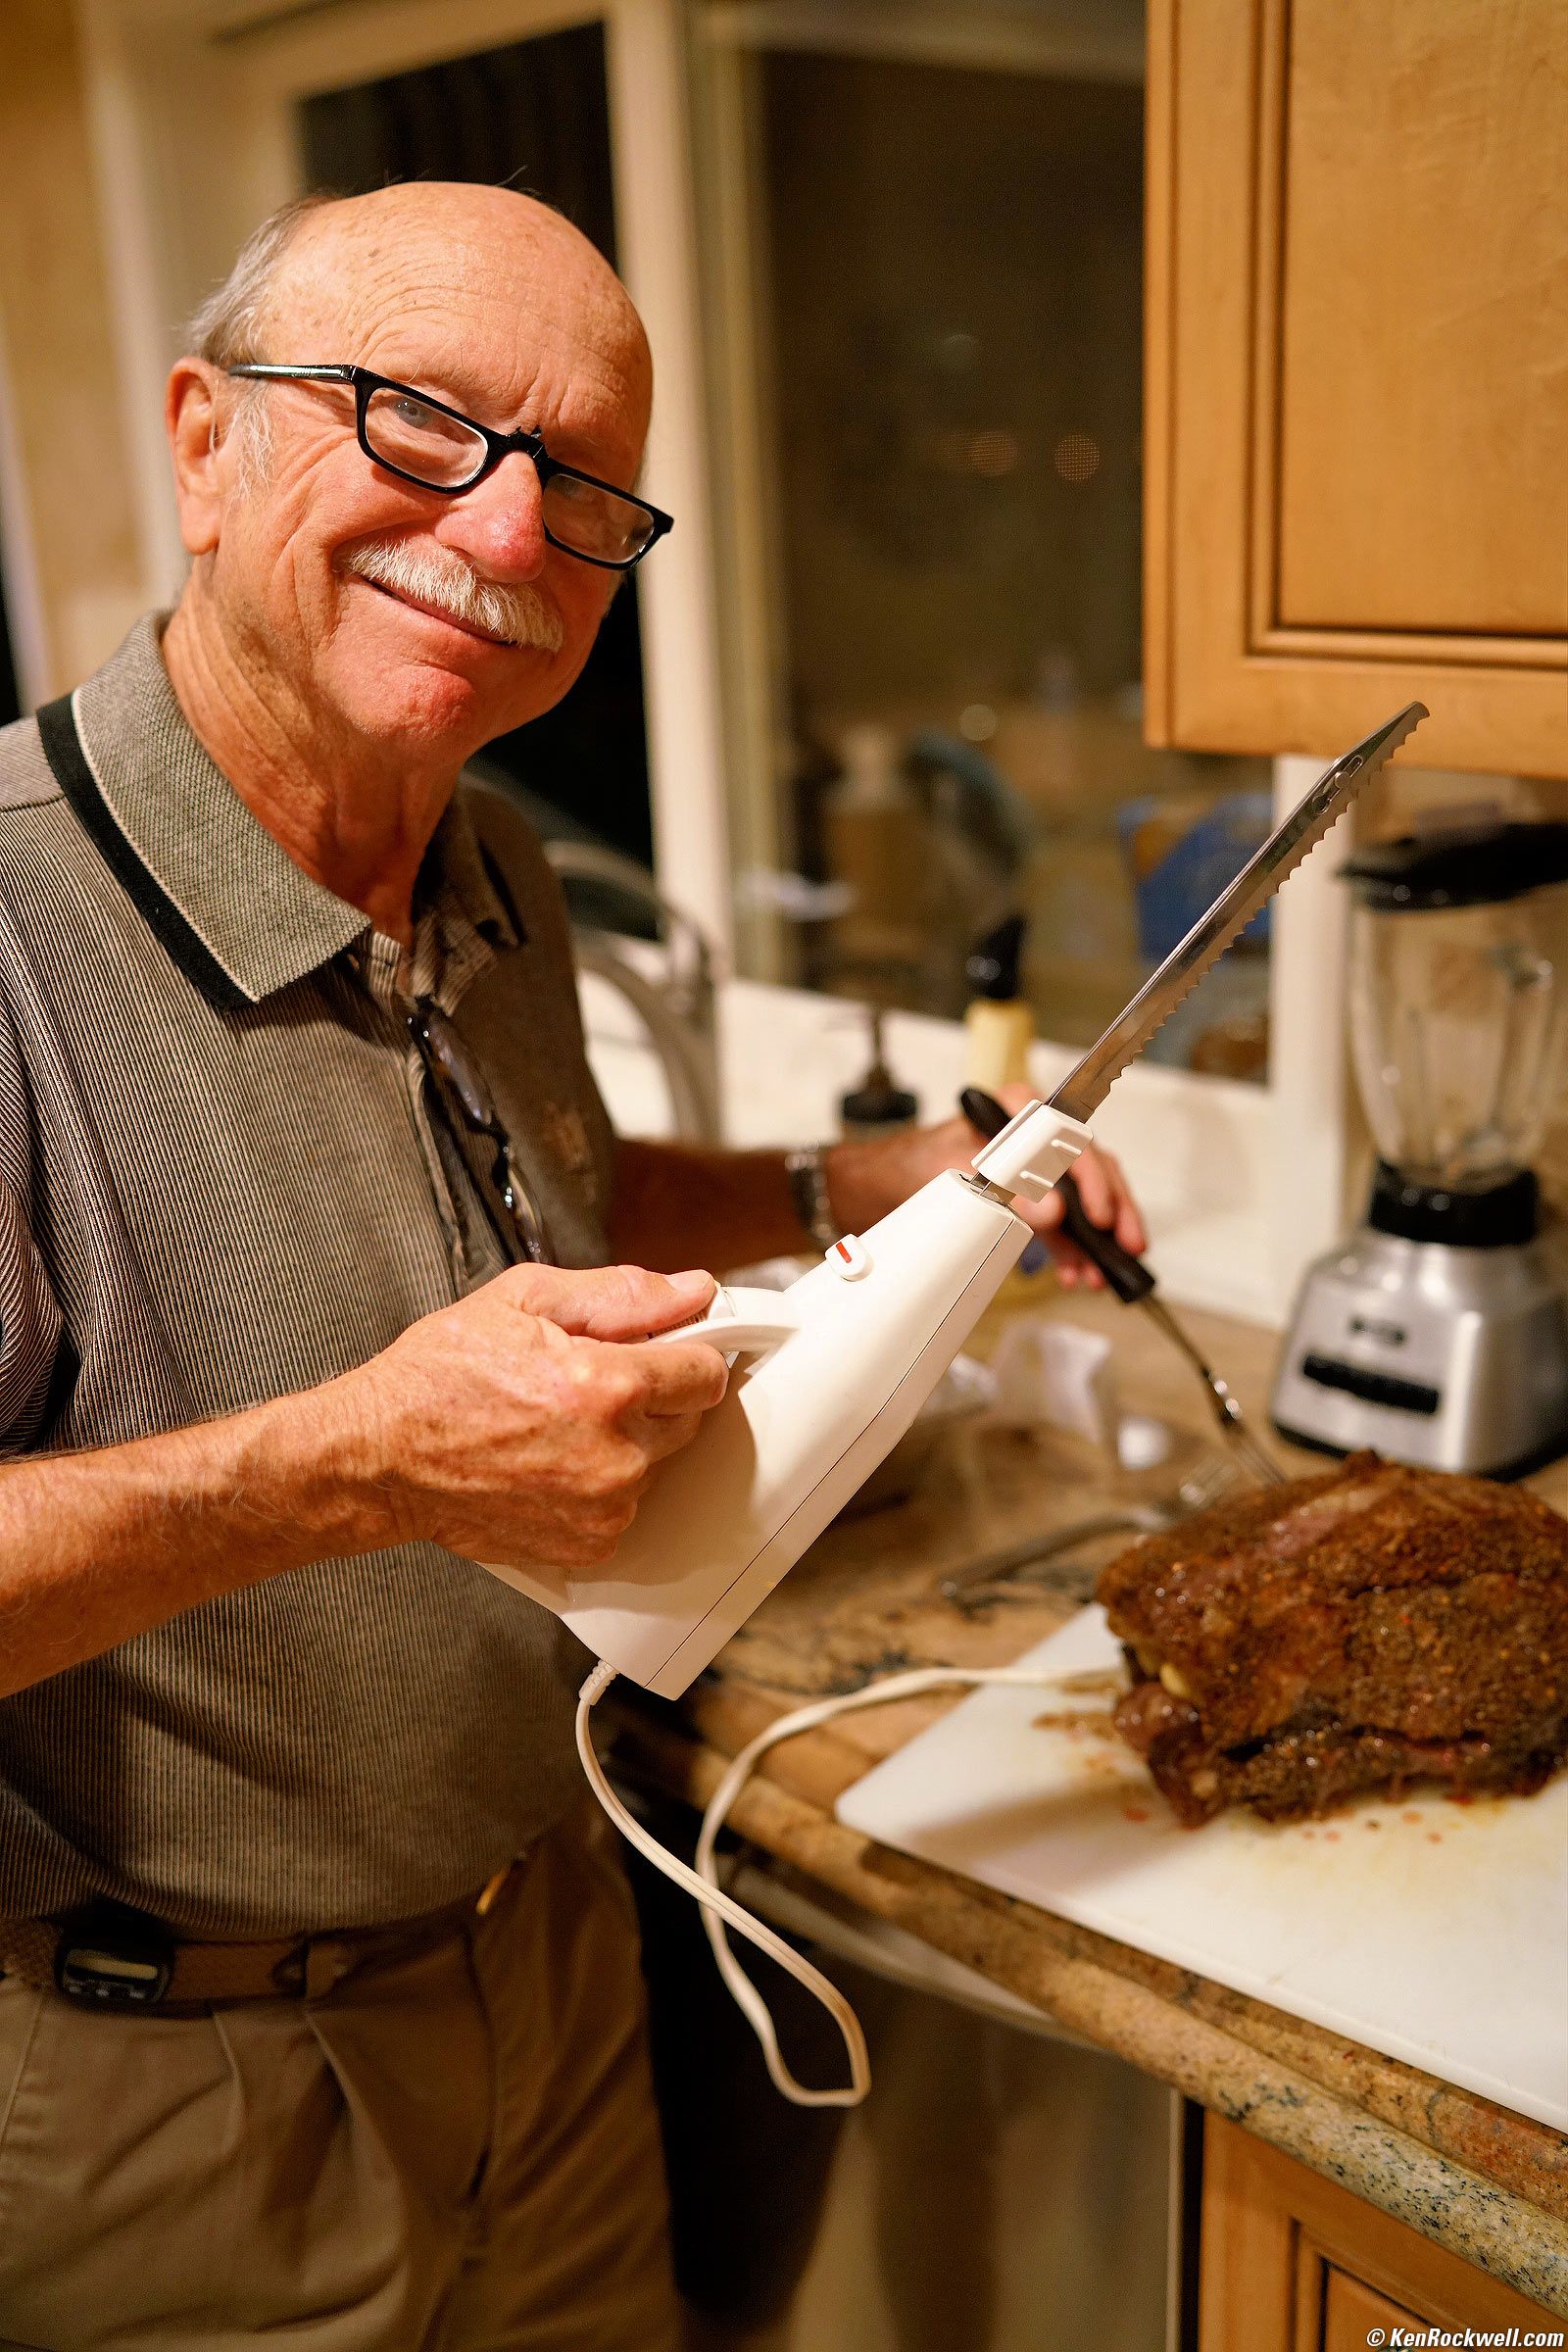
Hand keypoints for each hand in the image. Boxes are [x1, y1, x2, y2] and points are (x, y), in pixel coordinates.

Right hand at [340, 1263, 728, 1585]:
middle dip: (650, 1397)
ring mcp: (603, 1507)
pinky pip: (624, 1507)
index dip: (685, 1353)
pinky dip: (599, 1487)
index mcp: (608, 1386)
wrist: (379, 1458)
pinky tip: (549, 1463)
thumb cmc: (437, 1378)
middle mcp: (615, 1454)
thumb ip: (621, 1294)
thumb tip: (691, 1290)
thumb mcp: (524, 1300)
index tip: (663, 1352)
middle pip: (688, 1421)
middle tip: (589, 1384)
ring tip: (557, 1425)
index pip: (706, 1372)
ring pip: (655, 1465)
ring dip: (624, 1444)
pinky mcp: (588, 1544)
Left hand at [824, 1084, 1145, 1287]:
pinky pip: (1064, 1224)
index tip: (1101, 1217)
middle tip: (1125, 1247)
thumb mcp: (958, 1174)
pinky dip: (1073, 1251)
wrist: (877, 1188)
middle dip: (1113, 1213)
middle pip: (1092, 1170)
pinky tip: (1076, 1274)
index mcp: (1019, 1110)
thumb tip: (1054, 1211)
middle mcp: (1034, 1135)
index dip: (1094, 1180)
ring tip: (1098, 1275)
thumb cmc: (911, 1164)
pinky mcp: (1029, 1199)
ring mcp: (1035, 1168)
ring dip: (1095, 1241)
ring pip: (1084, 1201)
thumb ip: (1009, 1190)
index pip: (1074, 1140)